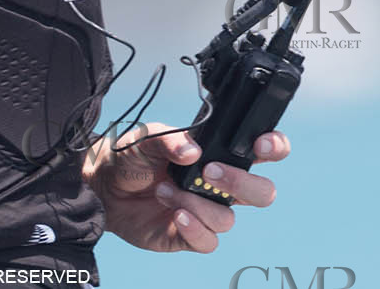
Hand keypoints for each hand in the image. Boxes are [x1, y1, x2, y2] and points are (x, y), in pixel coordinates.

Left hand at [82, 123, 288, 253]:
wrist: (105, 185)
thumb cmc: (132, 156)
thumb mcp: (147, 137)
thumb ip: (171, 139)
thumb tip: (193, 153)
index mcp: (219, 153)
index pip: (262, 151)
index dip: (274, 148)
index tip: (261, 146)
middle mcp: (219, 185)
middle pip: (262, 193)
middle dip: (243, 183)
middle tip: (209, 172)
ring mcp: (206, 211)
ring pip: (228, 218)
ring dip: (197, 203)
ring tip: (165, 189)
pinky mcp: (189, 235)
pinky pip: (209, 241)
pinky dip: (195, 229)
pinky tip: (176, 214)